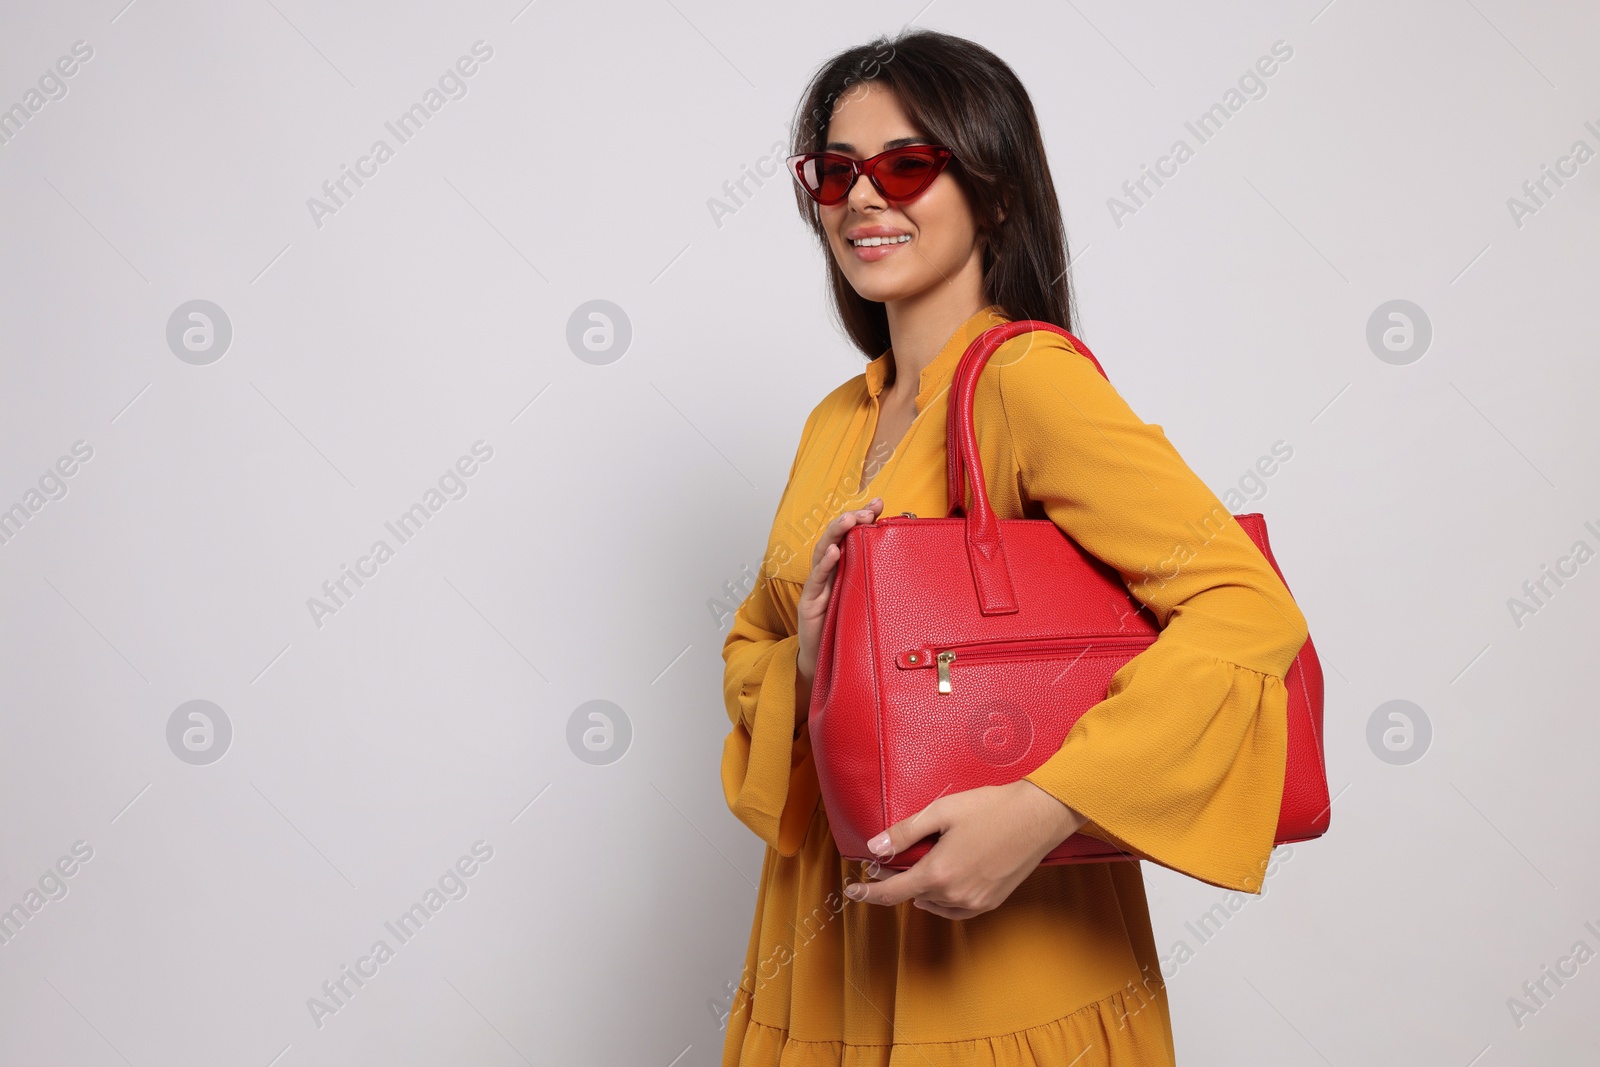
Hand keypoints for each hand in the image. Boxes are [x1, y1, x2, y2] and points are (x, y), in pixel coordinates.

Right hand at [794, 497, 883, 686]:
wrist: (826, 665)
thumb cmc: (847, 631)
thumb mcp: (868, 602)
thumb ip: (879, 582)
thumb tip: (910, 566)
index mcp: (843, 569)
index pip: (850, 535)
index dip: (862, 517)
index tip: (879, 502)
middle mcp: (828, 573)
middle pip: (835, 538)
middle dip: (849, 519)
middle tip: (866, 510)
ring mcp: (817, 587)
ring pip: (822, 552)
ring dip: (835, 533)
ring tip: (849, 519)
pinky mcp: (809, 604)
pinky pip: (816, 581)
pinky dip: (824, 565)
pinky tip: (834, 553)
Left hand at [843, 780, 1087, 919]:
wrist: (1039, 816)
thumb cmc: (991, 808)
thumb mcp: (941, 812)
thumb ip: (904, 833)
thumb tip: (873, 848)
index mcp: (938, 873)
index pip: (891, 892)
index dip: (867, 893)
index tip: (852, 891)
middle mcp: (955, 895)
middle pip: (912, 895)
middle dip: (897, 880)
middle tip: (890, 860)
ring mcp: (976, 901)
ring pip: (934, 904)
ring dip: (921, 889)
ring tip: (920, 865)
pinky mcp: (992, 901)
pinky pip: (956, 910)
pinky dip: (942, 900)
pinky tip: (941, 883)